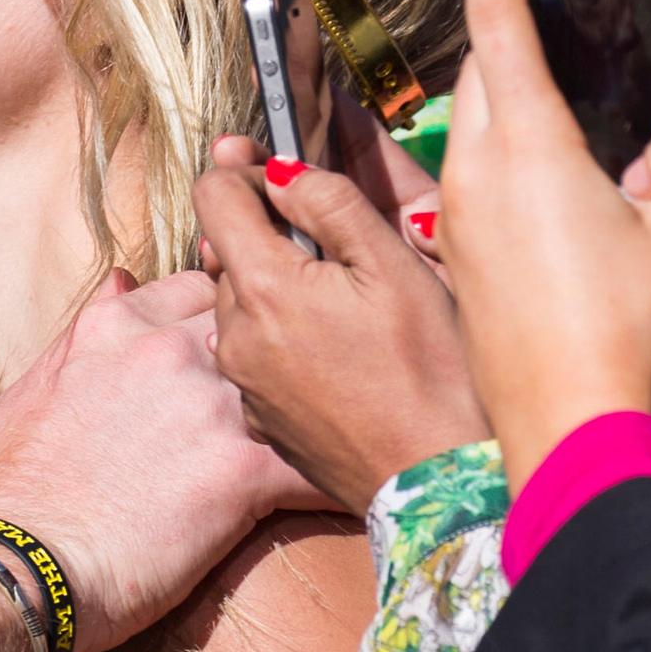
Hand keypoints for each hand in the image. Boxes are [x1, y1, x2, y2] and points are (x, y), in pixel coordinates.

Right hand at [0, 269, 314, 651]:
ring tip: (338, 434)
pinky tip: (345, 492)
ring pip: (298, 376)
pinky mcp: (243, 470)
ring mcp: (209, 404)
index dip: (220, 314)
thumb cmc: (14, 491)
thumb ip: (85, 334)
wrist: (23, 567)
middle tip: (293, 386)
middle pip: (256, 318)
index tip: (232, 345)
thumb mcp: (31, 390)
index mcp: (116, 326)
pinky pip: (315, 460)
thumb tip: (122, 282)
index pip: (196, 287)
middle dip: (276, 347)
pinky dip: (332, 476)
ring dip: (316, 405)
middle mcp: (167, 348)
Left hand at [194, 140, 484, 516]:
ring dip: (276, 291)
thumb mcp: (395, 266)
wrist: (438, 481)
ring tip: (343, 312)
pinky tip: (335, 356)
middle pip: (227, 251)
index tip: (287, 185)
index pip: (212, 194)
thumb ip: (330, 203)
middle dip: (270, 239)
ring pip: (241, 305)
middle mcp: (234, 335)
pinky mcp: (257, 418)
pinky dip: (282, 340)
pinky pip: (255, 354)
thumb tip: (281, 170)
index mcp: (263, 287)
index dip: (249, 175)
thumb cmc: (433, 370)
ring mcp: (242, 382)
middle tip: (336, 257)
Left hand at [439, 0, 650, 490]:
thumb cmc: (620, 325)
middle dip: (517, 35)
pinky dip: (505, 154)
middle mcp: (475, 164)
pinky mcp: (453, 249)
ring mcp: (454, 210)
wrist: (564, 422)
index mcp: (528, 141)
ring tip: (569, 104)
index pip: (502, 14)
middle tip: (557, 10)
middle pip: (483, 67)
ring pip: (473, 123)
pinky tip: (552, 181)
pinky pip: (471, 175)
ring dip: (511, 102)